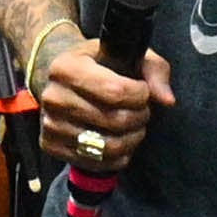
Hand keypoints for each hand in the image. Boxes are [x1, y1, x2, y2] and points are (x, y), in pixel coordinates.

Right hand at [36, 34, 171, 168]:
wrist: (62, 80)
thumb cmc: (99, 65)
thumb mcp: (126, 54)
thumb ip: (154, 70)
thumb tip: (167, 99)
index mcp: (66, 68)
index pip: (116, 91)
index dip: (141, 95)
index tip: (143, 91)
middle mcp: (53, 97)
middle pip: (115, 121)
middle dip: (140, 116)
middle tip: (141, 110)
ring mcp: (50, 124)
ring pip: (109, 146)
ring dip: (132, 138)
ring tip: (134, 125)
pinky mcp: (51, 146)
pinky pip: (99, 163)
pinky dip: (119, 155)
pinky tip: (121, 139)